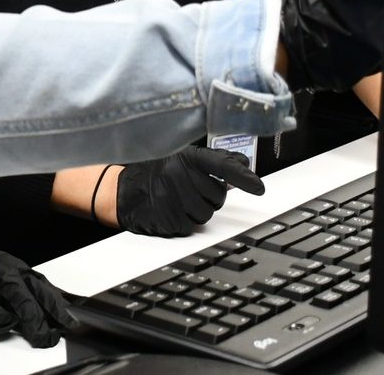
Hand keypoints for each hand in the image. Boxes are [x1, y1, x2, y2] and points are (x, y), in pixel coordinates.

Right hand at [116, 144, 265, 236]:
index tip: (259, 187)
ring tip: (180, 200)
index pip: (221, 166)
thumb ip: (215, 160)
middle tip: (192, 190)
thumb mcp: (183, 157)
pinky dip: (185, 221)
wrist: (124, 191)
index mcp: (186, 156)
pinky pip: (191, 226)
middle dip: (210, 196)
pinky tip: (172, 210)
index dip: (243, 177)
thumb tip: (243, 163)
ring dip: (198, 211)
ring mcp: (172, 196)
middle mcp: (179, 173)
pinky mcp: (167, 218)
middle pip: (218, 196)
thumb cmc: (156, 172)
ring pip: (207, 214)